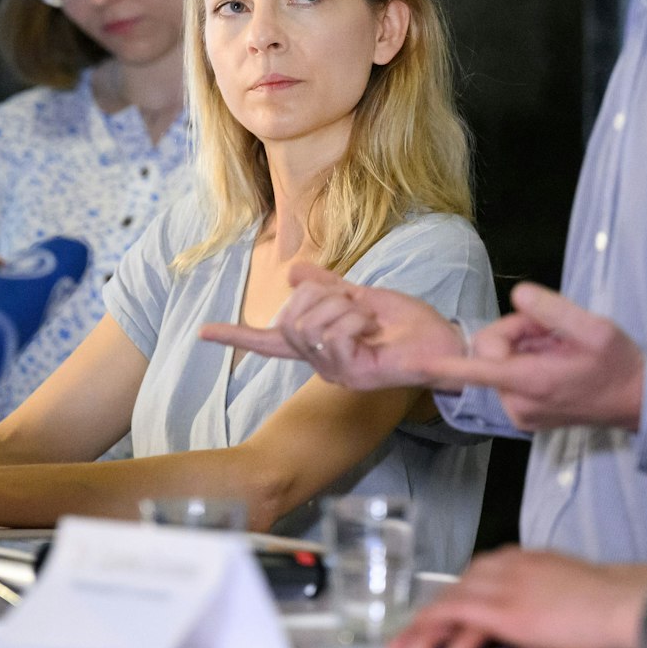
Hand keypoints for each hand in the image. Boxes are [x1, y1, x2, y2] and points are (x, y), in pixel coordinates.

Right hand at [199, 261, 467, 391]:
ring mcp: (336, 372)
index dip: (236, 335)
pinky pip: (333, 336)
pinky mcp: (354, 375)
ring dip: (341, 307)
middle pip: (289, 319)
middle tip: (353, 303)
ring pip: (309, 326)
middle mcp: (321, 363)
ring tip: (367, 317)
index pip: (269, 342)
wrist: (444, 341)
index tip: (202, 332)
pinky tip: (371, 327)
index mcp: (318, 345)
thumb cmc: (407, 325)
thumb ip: (328, 286)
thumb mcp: (362, 296)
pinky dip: (354, 319)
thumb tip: (292, 272)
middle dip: (320, 297)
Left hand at [388, 548, 646, 647]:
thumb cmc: (610, 605)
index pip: (476, 575)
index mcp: (526, 560)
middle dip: (430, 613)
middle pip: (457, 586)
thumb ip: (542, 606)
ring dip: (426, 627)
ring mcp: (507, 586)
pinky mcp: (509, 610)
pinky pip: (461, 616)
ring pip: (451, 600)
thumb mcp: (568, 595)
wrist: (627, 603)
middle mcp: (510, 566)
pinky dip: (441, 631)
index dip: (453, 597)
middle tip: (409, 637)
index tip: (438, 615)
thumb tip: (528, 637)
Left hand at [416, 282, 646, 429]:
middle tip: (552, 331)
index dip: (442, 363)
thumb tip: (519, 295)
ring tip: (560, 348)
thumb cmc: (618, 364)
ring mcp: (520, 414)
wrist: (638, 401)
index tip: (412, 363)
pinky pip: (510, 378)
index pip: (477, 369)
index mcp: (532, 382)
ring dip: (524, 347)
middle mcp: (519, 403)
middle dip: (518, 333)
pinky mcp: (524, 417)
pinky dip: (527, 363)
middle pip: (493, 353)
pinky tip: (556, 362)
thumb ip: (552, 310)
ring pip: (501, 363)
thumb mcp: (594, 328)